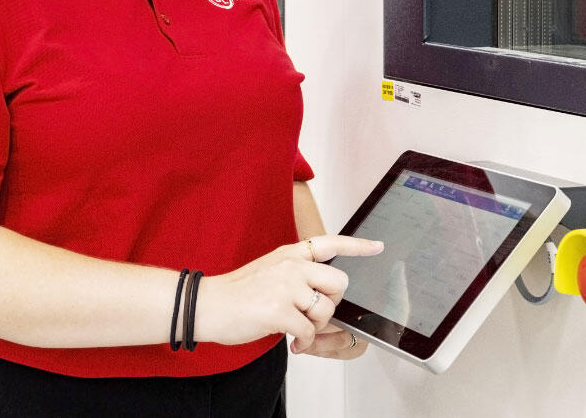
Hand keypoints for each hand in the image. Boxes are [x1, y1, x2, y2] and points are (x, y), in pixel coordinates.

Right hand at [195, 235, 383, 352]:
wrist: (207, 305)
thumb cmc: (237, 293)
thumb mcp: (269, 270)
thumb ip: (295, 273)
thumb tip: (321, 292)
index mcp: (290, 253)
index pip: (330, 242)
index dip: (357, 246)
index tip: (378, 247)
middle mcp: (291, 265)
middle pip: (339, 283)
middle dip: (331, 303)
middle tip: (311, 313)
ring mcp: (285, 286)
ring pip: (325, 309)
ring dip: (314, 325)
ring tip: (294, 326)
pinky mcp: (279, 310)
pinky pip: (308, 331)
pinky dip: (302, 342)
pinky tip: (289, 340)